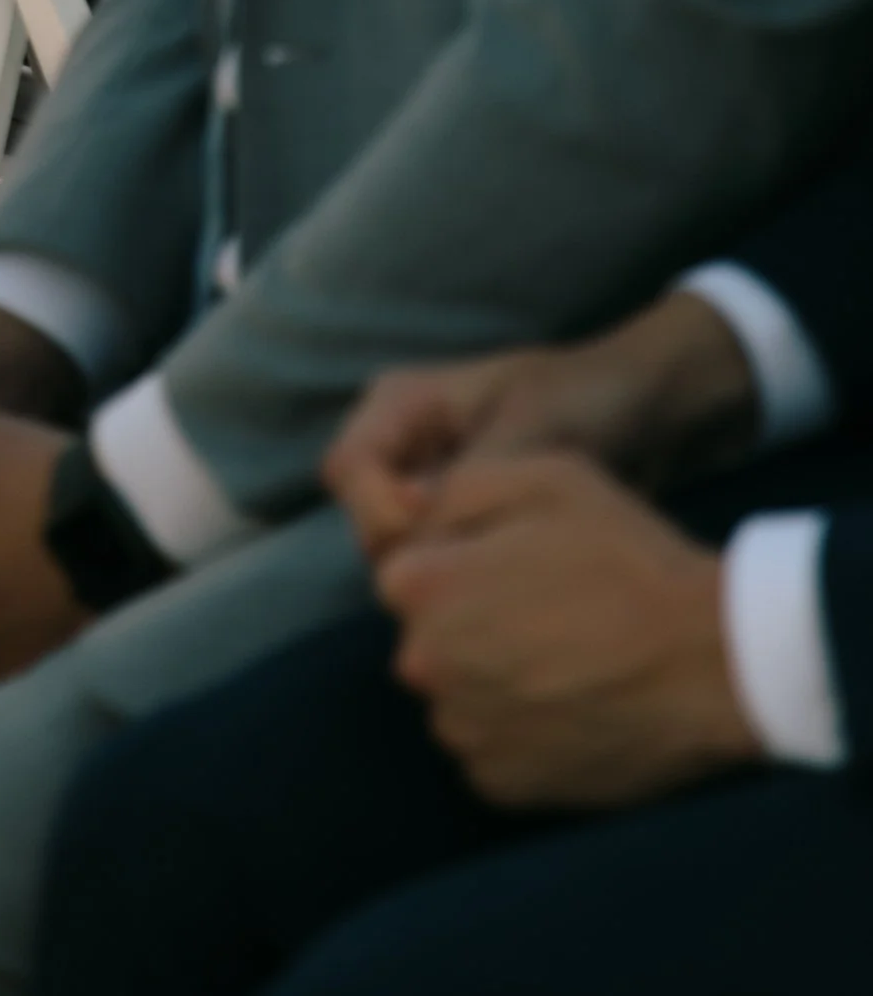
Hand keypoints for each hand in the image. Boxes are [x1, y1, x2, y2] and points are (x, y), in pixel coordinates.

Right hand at [327, 293, 762, 559]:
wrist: (645, 408)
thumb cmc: (586, 398)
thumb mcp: (532, 427)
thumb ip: (471, 476)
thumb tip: (423, 537)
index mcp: (402, 402)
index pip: (350, 469)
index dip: (383, 512)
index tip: (442, 537)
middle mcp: (402, 444)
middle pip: (367, 519)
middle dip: (412, 556)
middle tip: (478, 577)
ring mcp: (426, 484)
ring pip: (398, 551)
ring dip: (442, 575)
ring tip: (503, 590)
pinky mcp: (459, 521)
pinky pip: (437, 562)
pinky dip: (465, 583)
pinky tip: (511, 597)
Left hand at [378, 452, 756, 809]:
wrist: (713, 663)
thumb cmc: (627, 559)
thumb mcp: (541, 478)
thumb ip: (454, 488)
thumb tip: (404, 506)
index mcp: (423, 588)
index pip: (406, 570)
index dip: (459, 561)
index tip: (516, 564)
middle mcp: (425, 666)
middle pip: (428, 635)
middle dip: (468, 620)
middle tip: (547, 610)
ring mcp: (464, 733)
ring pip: (458, 693)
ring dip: (491, 678)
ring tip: (567, 658)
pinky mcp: (504, 785)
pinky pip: (491, 747)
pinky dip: (519, 730)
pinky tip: (573, 703)